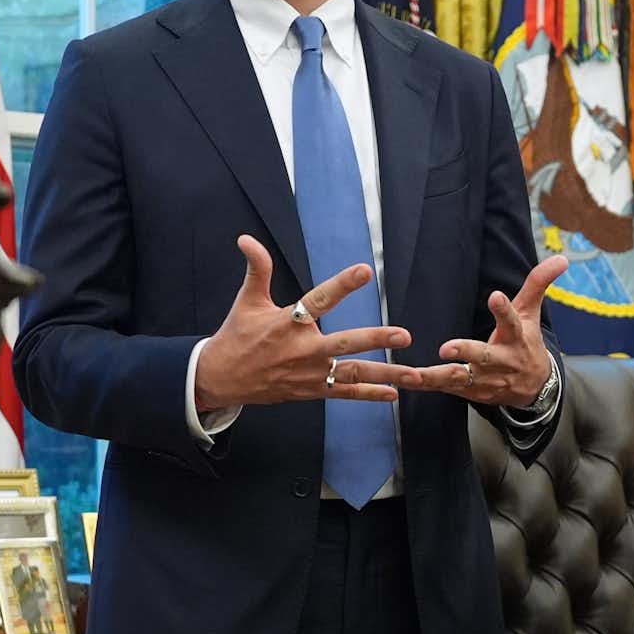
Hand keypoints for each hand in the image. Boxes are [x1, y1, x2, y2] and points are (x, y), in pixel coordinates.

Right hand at [192, 235, 413, 409]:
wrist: (221, 379)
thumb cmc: (237, 335)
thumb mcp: (247, 300)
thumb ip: (257, 268)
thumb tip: (246, 239)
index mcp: (288, 323)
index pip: (319, 299)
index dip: (342, 284)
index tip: (365, 270)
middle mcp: (302, 349)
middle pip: (344, 343)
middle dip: (375, 339)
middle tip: (404, 335)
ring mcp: (309, 373)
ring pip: (352, 373)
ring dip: (384, 374)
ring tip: (413, 374)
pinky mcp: (311, 390)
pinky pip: (344, 392)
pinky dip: (368, 394)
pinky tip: (393, 394)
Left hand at [401, 254, 567, 406]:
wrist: (535, 388)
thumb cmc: (527, 343)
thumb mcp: (532, 313)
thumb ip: (539, 283)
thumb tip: (562, 257)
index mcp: (516, 337)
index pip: (512, 320)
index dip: (503, 309)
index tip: (495, 296)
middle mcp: (501, 360)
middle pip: (484, 356)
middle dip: (466, 352)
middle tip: (446, 348)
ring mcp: (486, 379)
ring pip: (460, 378)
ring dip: (435, 376)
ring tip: (412, 374)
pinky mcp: (472, 392)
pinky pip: (447, 388)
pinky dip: (427, 385)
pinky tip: (405, 380)